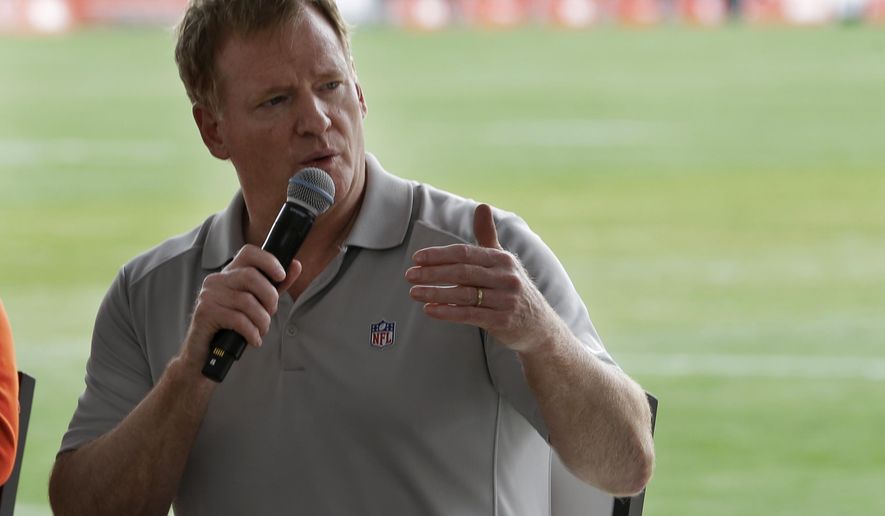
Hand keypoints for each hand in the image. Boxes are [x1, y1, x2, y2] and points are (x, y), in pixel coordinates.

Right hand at [180, 245, 301, 368]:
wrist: (205, 353)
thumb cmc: (231, 327)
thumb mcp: (256, 304)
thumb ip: (275, 286)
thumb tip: (295, 266)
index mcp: (230, 273)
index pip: (249, 253)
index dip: (269, 261)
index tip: (281, 276)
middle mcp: (216, 279)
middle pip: (252, 276)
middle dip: (270, 297)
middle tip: (270, 313)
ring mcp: (208, 294)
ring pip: (247, 301)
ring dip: (262, 320)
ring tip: (261, 330)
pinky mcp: (204, 312)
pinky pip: (237, 319)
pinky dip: (251, 332)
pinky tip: (253, 339)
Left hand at [406, 204, 557, 353]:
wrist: (539, 326)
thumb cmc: (513, 288)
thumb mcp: (503, 261)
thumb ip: (488, 236)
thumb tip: (482, 205)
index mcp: (503, 259)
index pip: (465, 253)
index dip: (439, 255)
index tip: (417, 258)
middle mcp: (506, 277)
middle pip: (462, 272)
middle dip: (433, 273)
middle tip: (409, 275)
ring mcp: (505, 300)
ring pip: (463, 294)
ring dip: (435, 293)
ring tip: (414, 293)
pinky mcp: (502, 321)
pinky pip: (469, 315)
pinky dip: (448, 312)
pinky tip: (429, 310)